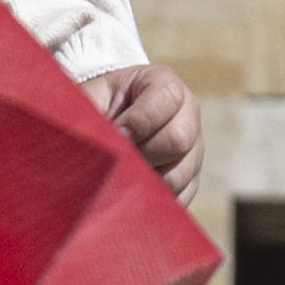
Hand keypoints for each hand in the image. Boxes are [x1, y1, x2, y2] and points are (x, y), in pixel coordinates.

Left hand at [91, 61, 205, 202]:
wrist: (104, 121)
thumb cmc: (96, 106)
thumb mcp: (90, 100)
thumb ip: (93, 115)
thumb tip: (99, 149)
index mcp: (166, 84)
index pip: (166, 100)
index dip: (138, 121)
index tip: (115, 134)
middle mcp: (188, 114)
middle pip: (179, 139)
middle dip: (141, 153)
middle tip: (115, 159)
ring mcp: (194, 149)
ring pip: (178, 175)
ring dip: (144, 180)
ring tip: (118, 175)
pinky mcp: (190, 180)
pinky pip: (178, 198)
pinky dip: (151, 200)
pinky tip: (129, 192)